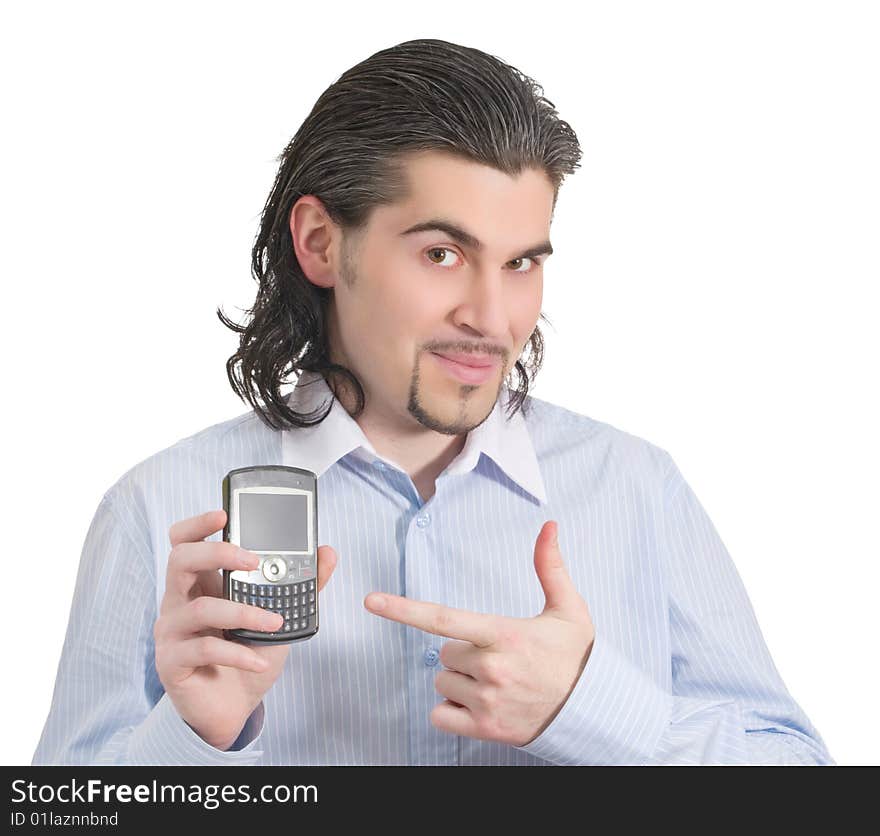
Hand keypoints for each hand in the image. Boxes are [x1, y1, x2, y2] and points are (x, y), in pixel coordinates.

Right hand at [153, 509, 337, 750]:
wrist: (233, 708)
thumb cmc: (248, 654)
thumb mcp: (279, 615)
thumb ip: (301, 584)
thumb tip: (327, 552)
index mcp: (201, 582)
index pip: (185, 541)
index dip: (198, 524)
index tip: (224, 513)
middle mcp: (179, 601)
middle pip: (180, 560)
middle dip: (217, 554)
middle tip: (253, 561)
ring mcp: (171, 632)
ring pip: (198, 608)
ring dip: (243, 613)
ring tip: (274, 623)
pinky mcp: (172, 662)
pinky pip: (204, 650)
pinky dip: (239, 655)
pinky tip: (261, 661)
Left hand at [363, 520, 593, 746]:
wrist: (593, 711)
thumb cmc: (575, 657)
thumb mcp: (569, 609)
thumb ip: (550, 567)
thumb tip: (549, 526)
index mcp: (504, 633)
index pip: (444, 618)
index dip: (404, 609)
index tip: (371, 601)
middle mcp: (492, 668)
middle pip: (444, 653)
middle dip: (462, 652)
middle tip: (497, 657)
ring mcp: (487, 701)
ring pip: (442, 683)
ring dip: (459, 682)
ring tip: (495, 682)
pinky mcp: (485, 729)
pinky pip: (440, 715)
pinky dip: (453, 711)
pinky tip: (482, 705)